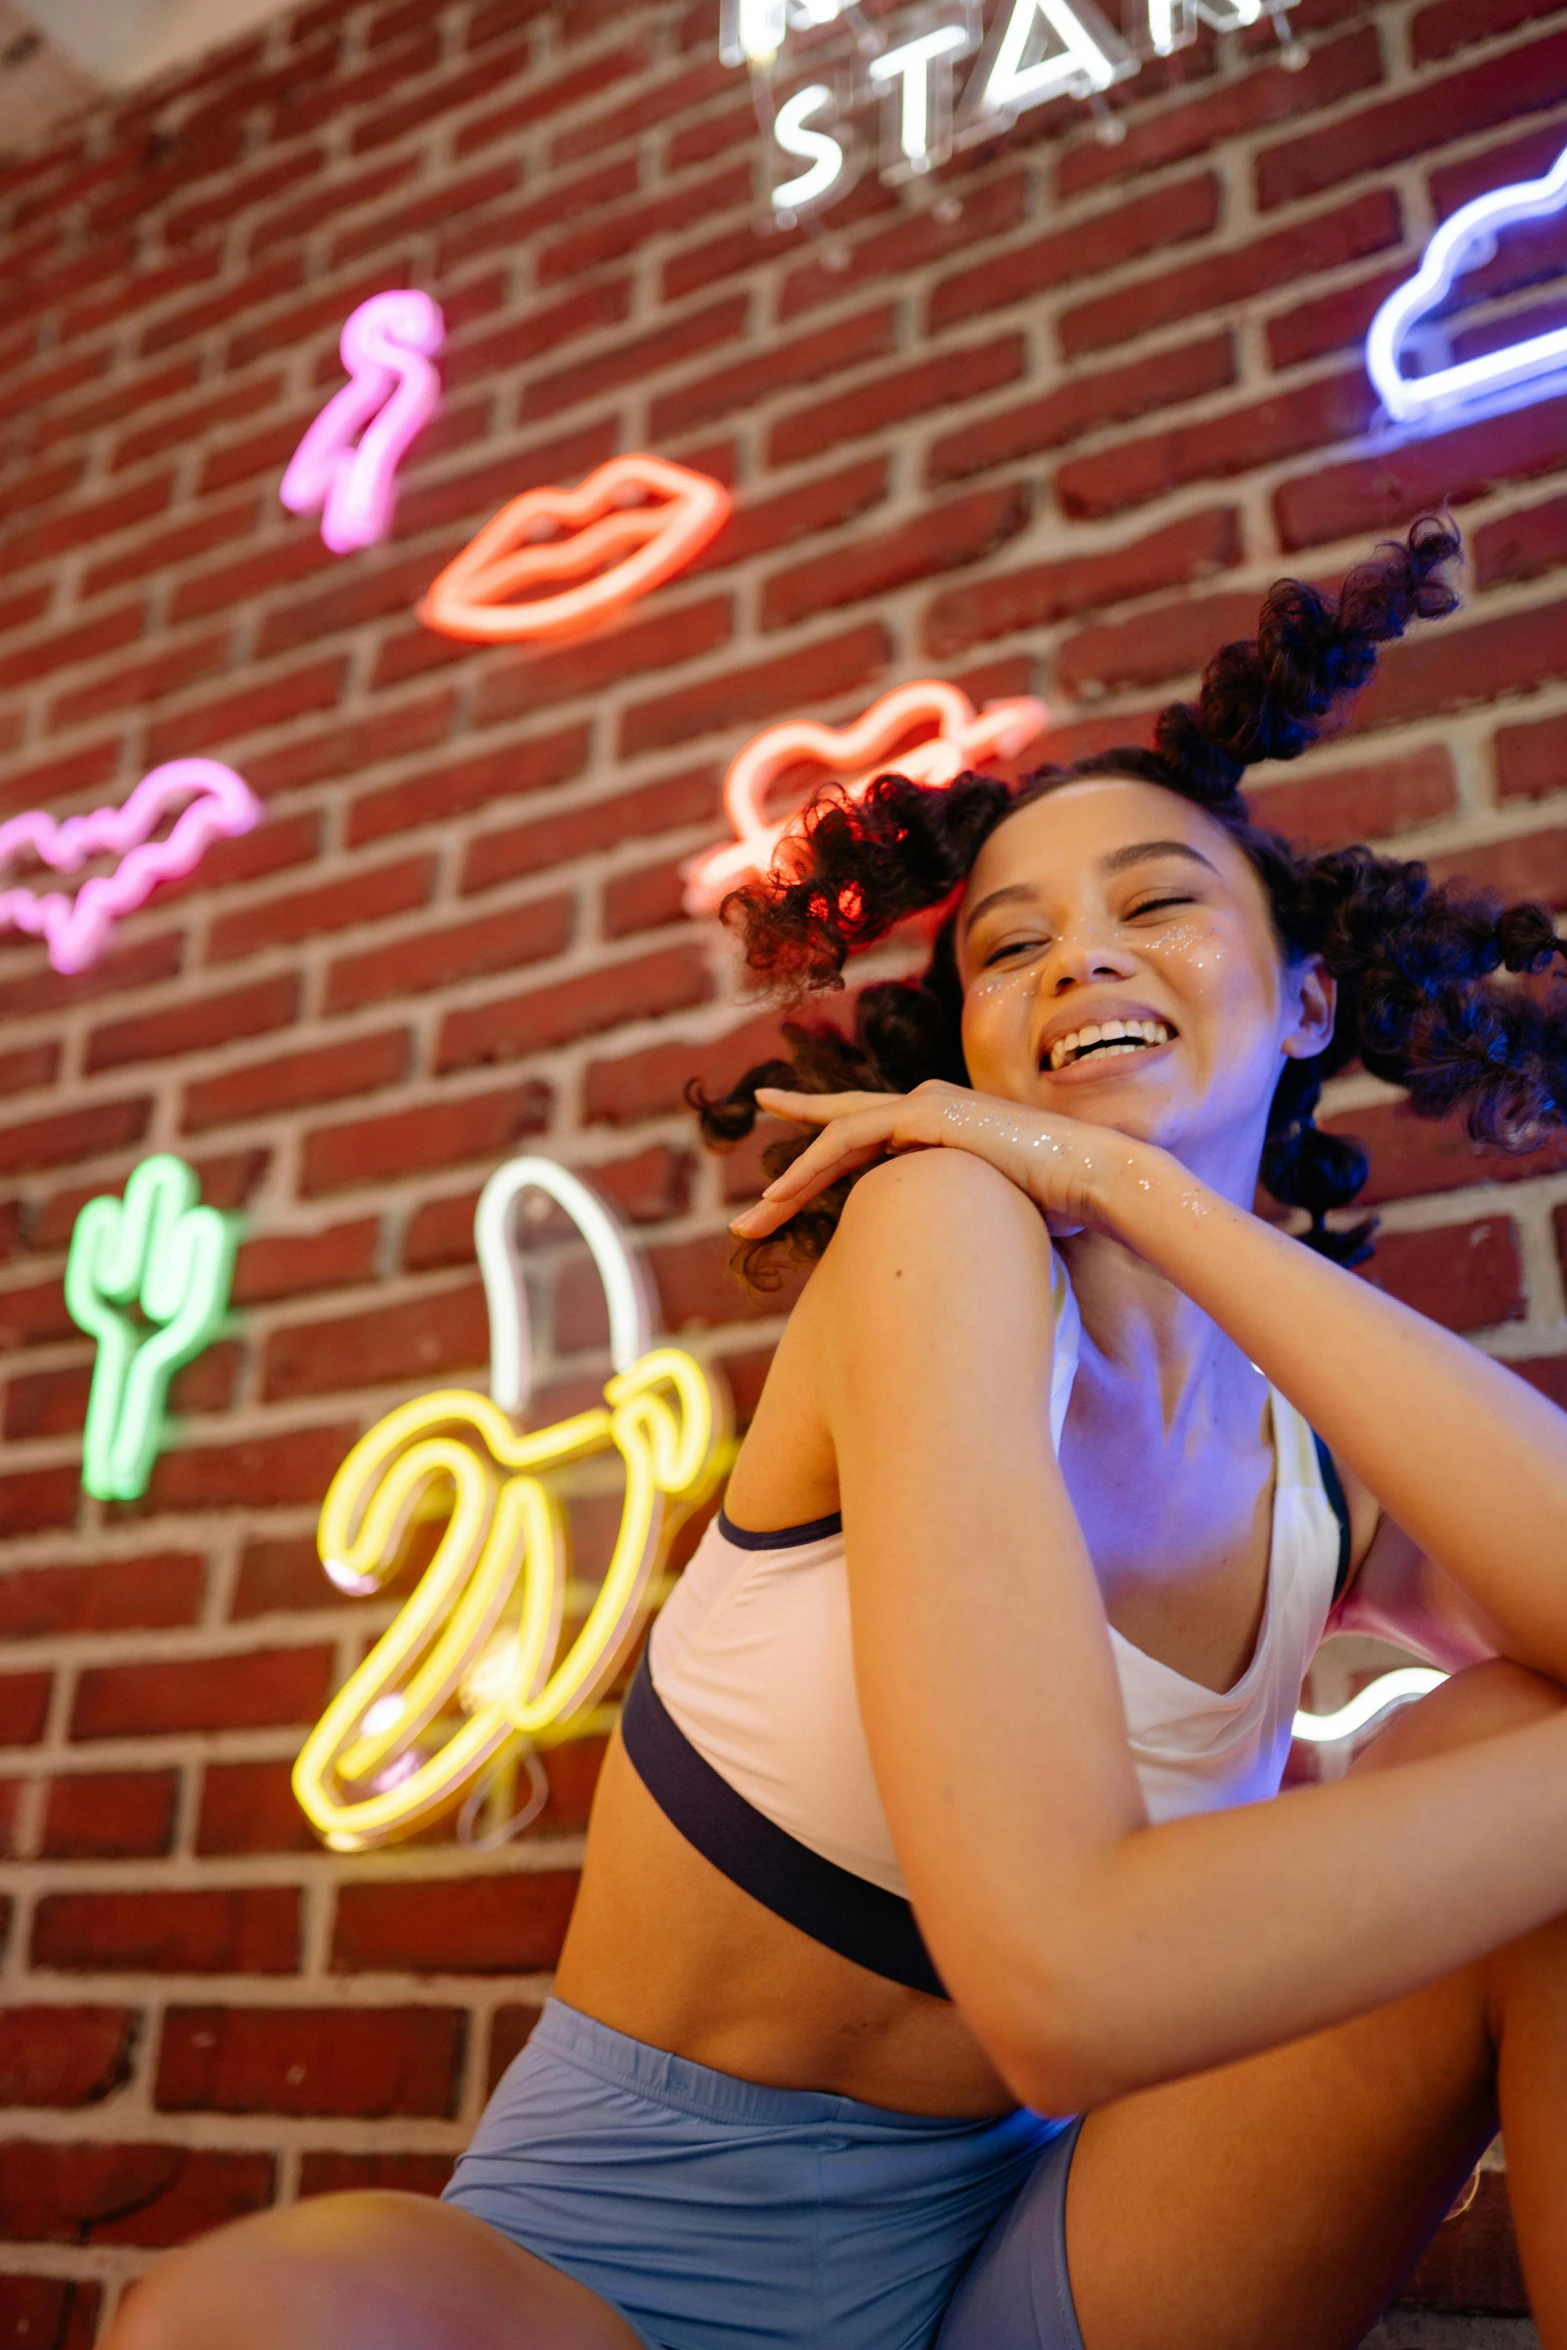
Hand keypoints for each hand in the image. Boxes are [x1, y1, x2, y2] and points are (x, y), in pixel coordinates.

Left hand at [728, 1080, 1155, 1240]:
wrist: (1094, 1179)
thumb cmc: (1057, 1206)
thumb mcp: (992, 1215)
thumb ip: (959, 1224)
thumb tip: (949, 1268)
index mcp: (939, 1128)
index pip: (867, 1135)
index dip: (819, 1147)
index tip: (779, 1166)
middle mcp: (925, 1108)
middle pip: (838, 1132)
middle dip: (789, 1169)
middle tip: (749, 1212)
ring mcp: (924, 1105)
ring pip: (835, 1137)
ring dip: (791, 1182)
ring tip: (755, 1221)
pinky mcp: (925, 1113)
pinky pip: (850, 1138)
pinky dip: (813, 1165)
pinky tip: (784, 1194)